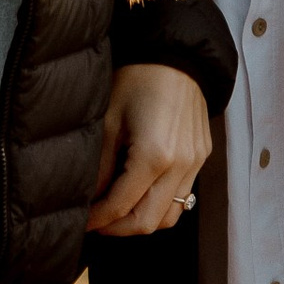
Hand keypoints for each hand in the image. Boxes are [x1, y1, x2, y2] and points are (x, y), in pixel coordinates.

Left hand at [87, 63, 210, 235]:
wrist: (176, 55)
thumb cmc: (137, 80)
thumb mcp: (108, 121)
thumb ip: (99, 167)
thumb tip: (88, 199)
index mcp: (154, 156)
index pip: (121, 206)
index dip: (97, 220)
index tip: (81, 221)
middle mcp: (180, 165)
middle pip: (149, 222)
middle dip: (118, 228)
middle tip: (97, 222)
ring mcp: (195, 163)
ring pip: (170, 216)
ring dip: (142, 220)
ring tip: (118, 209)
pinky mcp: (202, 157)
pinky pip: (183, 195)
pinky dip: (160, 203)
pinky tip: (140, 191)